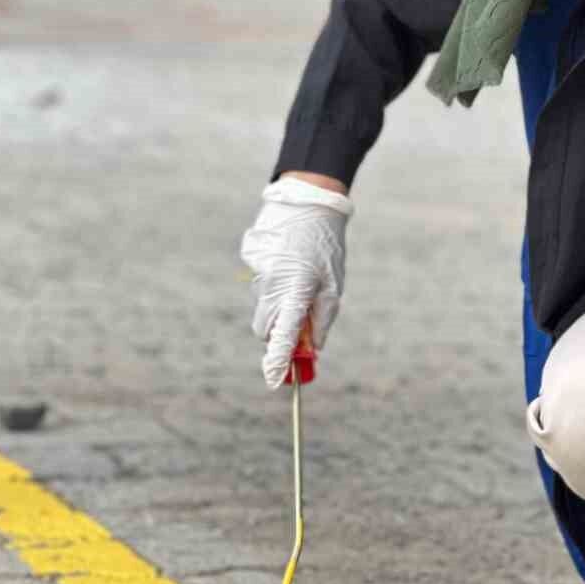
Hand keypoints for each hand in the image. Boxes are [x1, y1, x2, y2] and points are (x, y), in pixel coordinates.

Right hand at [240, 178, 353, 389]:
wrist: (308, 202)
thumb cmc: (326, 246)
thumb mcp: (333, 286)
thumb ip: (322, 319)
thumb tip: (312, 347)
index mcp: (294, 292)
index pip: (282, 337)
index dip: (278, 362)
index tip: (275, 381)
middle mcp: (271, 286)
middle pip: (266, 328)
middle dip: (280, 334)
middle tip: (300, 328)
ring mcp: (257, 273)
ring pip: (263, 306)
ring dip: (278, 307)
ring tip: (300, 281)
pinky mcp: (251, 261)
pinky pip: (260, 284)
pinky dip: (273, 284)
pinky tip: (287, 264)